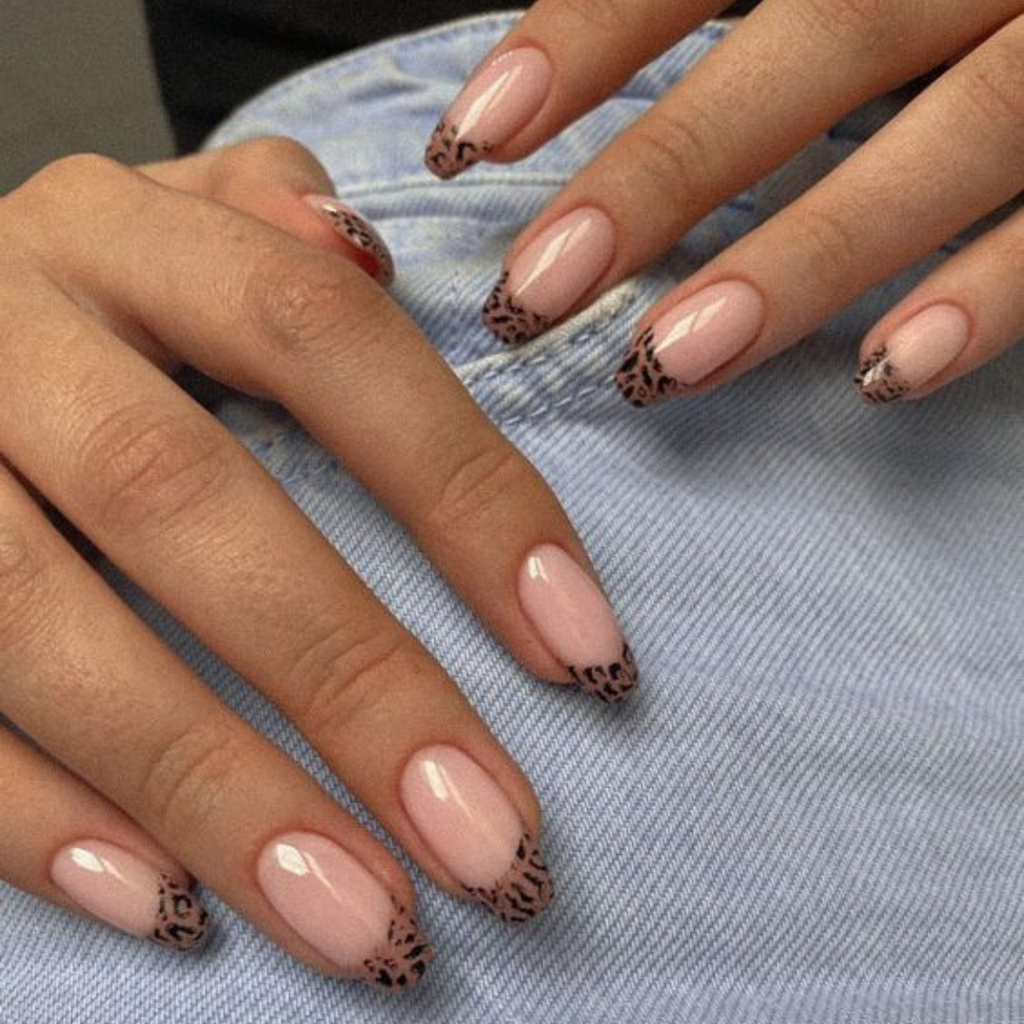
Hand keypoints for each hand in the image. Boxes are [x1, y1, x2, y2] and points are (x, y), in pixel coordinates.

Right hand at [0, 138, 636, 986]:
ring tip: (365, 924)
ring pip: (41, 626)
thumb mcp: (176, 227)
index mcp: (119, 231)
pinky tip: (171, 909)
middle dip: (351, 683)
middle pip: (186, 499)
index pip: (324, 334)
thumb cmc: (90, 302)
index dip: (464, 494)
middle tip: (489, 842)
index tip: (584, 650)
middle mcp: (0, 323)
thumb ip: (271, 214)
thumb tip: (362, 253)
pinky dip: (39, 820)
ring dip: (214, 791)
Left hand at [426, 0, 1022, 404]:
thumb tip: (560, 72)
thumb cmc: (944, 1)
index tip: (471, 141)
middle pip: (823, 41)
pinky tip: (883, 373)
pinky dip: (988, 295)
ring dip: (803, 257)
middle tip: (533, 295)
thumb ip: (733, 7)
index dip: (586, 40)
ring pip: (956, 133)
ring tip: (669, 359)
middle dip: (665, 173)